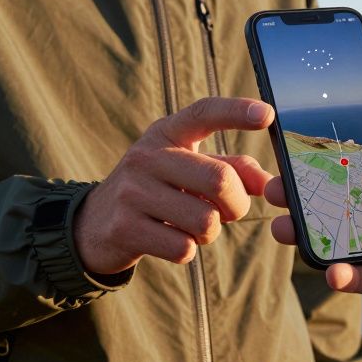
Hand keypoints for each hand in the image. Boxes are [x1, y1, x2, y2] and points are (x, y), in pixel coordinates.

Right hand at [75, 97, 274, 274]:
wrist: (94, 224)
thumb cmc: (156, 191)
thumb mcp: (188, 170)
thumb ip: (231, 169)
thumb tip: (268, 183)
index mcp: (166, 134)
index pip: (203, 113)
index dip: (236, 111)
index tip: (267, 114)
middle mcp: (146, 157)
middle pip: (219, 180)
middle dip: (236, 205)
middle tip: (228, 212)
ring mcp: (132, 192)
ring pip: (205, 222)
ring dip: (209, 233)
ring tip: (191, 226)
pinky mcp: (124, 228)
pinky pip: (183, 248)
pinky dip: (186, 250)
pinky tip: (169, 240)